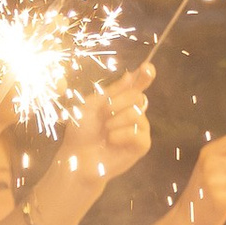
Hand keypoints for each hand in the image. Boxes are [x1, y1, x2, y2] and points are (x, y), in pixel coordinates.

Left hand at [40, 70, 154, 206]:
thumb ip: (112, 91)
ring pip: (137, 114)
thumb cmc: (81, 131)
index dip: (145, 76)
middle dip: (117, 103)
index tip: (148, 67)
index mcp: (120, 101)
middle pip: (137, 97)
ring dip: (116, 121)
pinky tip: (111, 141)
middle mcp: (133, 113)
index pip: (137, 86)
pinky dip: (121, 135)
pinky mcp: (142, 145)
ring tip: (105, 132)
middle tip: (102, 115)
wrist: (77, 157)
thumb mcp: (91, 105)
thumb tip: (130, 75)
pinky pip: (139, 133)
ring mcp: (140, 129)